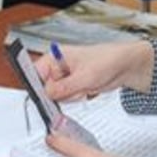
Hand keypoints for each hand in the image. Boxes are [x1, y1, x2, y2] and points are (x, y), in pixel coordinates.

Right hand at [34, 42, 154, 101]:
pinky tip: (86, 90)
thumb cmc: (106, 60)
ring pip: (56, 96)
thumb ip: (64, 87)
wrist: (123, 66)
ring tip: (84, 86)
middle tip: (73, 89)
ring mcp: (64, 77)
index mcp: (54, 57)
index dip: (36, 87)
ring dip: (71, 96)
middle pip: (45, 88)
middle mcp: (56, 67)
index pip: (34, 73)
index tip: (43, 97)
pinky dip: (77, 98)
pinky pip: (67, 98)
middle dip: (60, 94)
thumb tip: (48, 94)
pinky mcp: (72, 85)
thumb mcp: (84, 77)